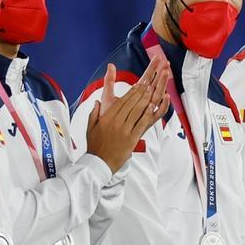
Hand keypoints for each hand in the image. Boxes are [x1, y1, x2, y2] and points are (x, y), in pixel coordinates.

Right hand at [85, 56, 170, 171]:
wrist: (98, 163)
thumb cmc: (95, 146)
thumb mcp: (91, 128)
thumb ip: (94, 113)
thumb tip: (97, 102)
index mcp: (107, 118)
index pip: (121, 101)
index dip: (131, 91)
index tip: (138, 84)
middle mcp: (116, 121)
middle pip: (131, 103)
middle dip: (141, 91)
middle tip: (149, 81)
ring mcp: (124, 130)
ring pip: (137, 110)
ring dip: (146, 98)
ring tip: (153, 89)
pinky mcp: (131, 138)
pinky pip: (141, 123)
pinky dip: (147, 113)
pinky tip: (152, 106)